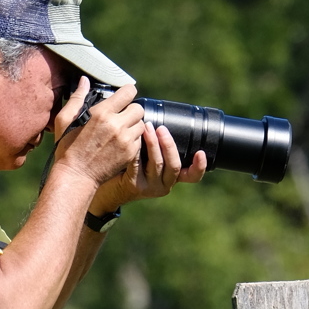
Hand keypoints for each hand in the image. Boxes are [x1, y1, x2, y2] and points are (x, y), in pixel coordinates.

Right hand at [52, 80, 144, 186]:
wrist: (76, 176)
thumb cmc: (68, 147)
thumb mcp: (65, 120)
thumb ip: (77, 98)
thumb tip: (85, 80)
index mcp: (101, 113)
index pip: (129, 92)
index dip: (127, 92)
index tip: (123, 96)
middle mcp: (117, 125)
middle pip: (138, 108)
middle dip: (131, 110)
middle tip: (121, 116)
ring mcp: (125, 140)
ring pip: (141, 124)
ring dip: (133, 125)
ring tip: (121, 130)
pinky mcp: (130, 153)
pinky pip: (140, 140)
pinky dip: (133, 139)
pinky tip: (121, 143)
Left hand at [89, 121, 206, 213]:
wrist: (107, 185)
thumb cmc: (129, 167)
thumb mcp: (149, 160)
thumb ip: (159, 148)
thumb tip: (163, 121)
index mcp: (172, 177)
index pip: (192, 176)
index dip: (200, 166)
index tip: (201, 152)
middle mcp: (164, 185)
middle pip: (174, 165)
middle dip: (169, 144)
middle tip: (162, 128)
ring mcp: (150, 187)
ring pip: (157, 163)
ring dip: (153, 143)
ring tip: (147, 127)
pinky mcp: (134, 185)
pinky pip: (137, 165)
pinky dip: (137, 150)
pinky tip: (133, 139)